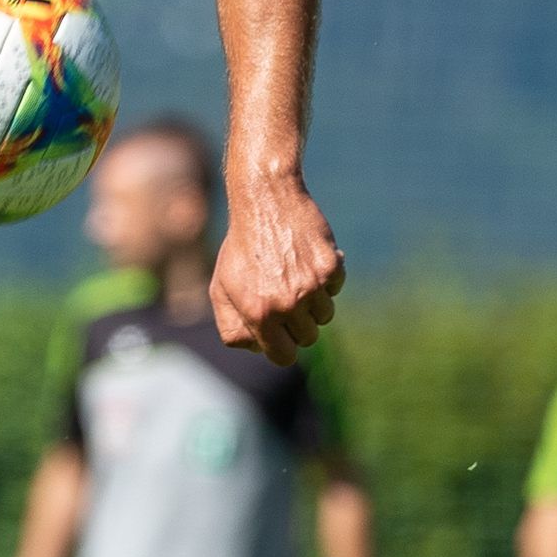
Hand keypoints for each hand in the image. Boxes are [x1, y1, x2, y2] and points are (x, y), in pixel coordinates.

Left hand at [212, 173, 343, 362]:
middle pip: (308, 338)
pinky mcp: (330, 268)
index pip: (284, 357)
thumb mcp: (222, 288)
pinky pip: (335, 289)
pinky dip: (325, 278)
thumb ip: (233, 326)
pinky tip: (307, 258)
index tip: (281, 334)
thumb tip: (258, 349)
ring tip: (294, 274)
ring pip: (325, 316)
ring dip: (313, 301)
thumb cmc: (240, 247)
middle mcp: (286, 304)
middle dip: (297, 323)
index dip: (283, 346)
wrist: (265, 199)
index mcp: (258, 313)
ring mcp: (311, 286)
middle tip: (284, 295)